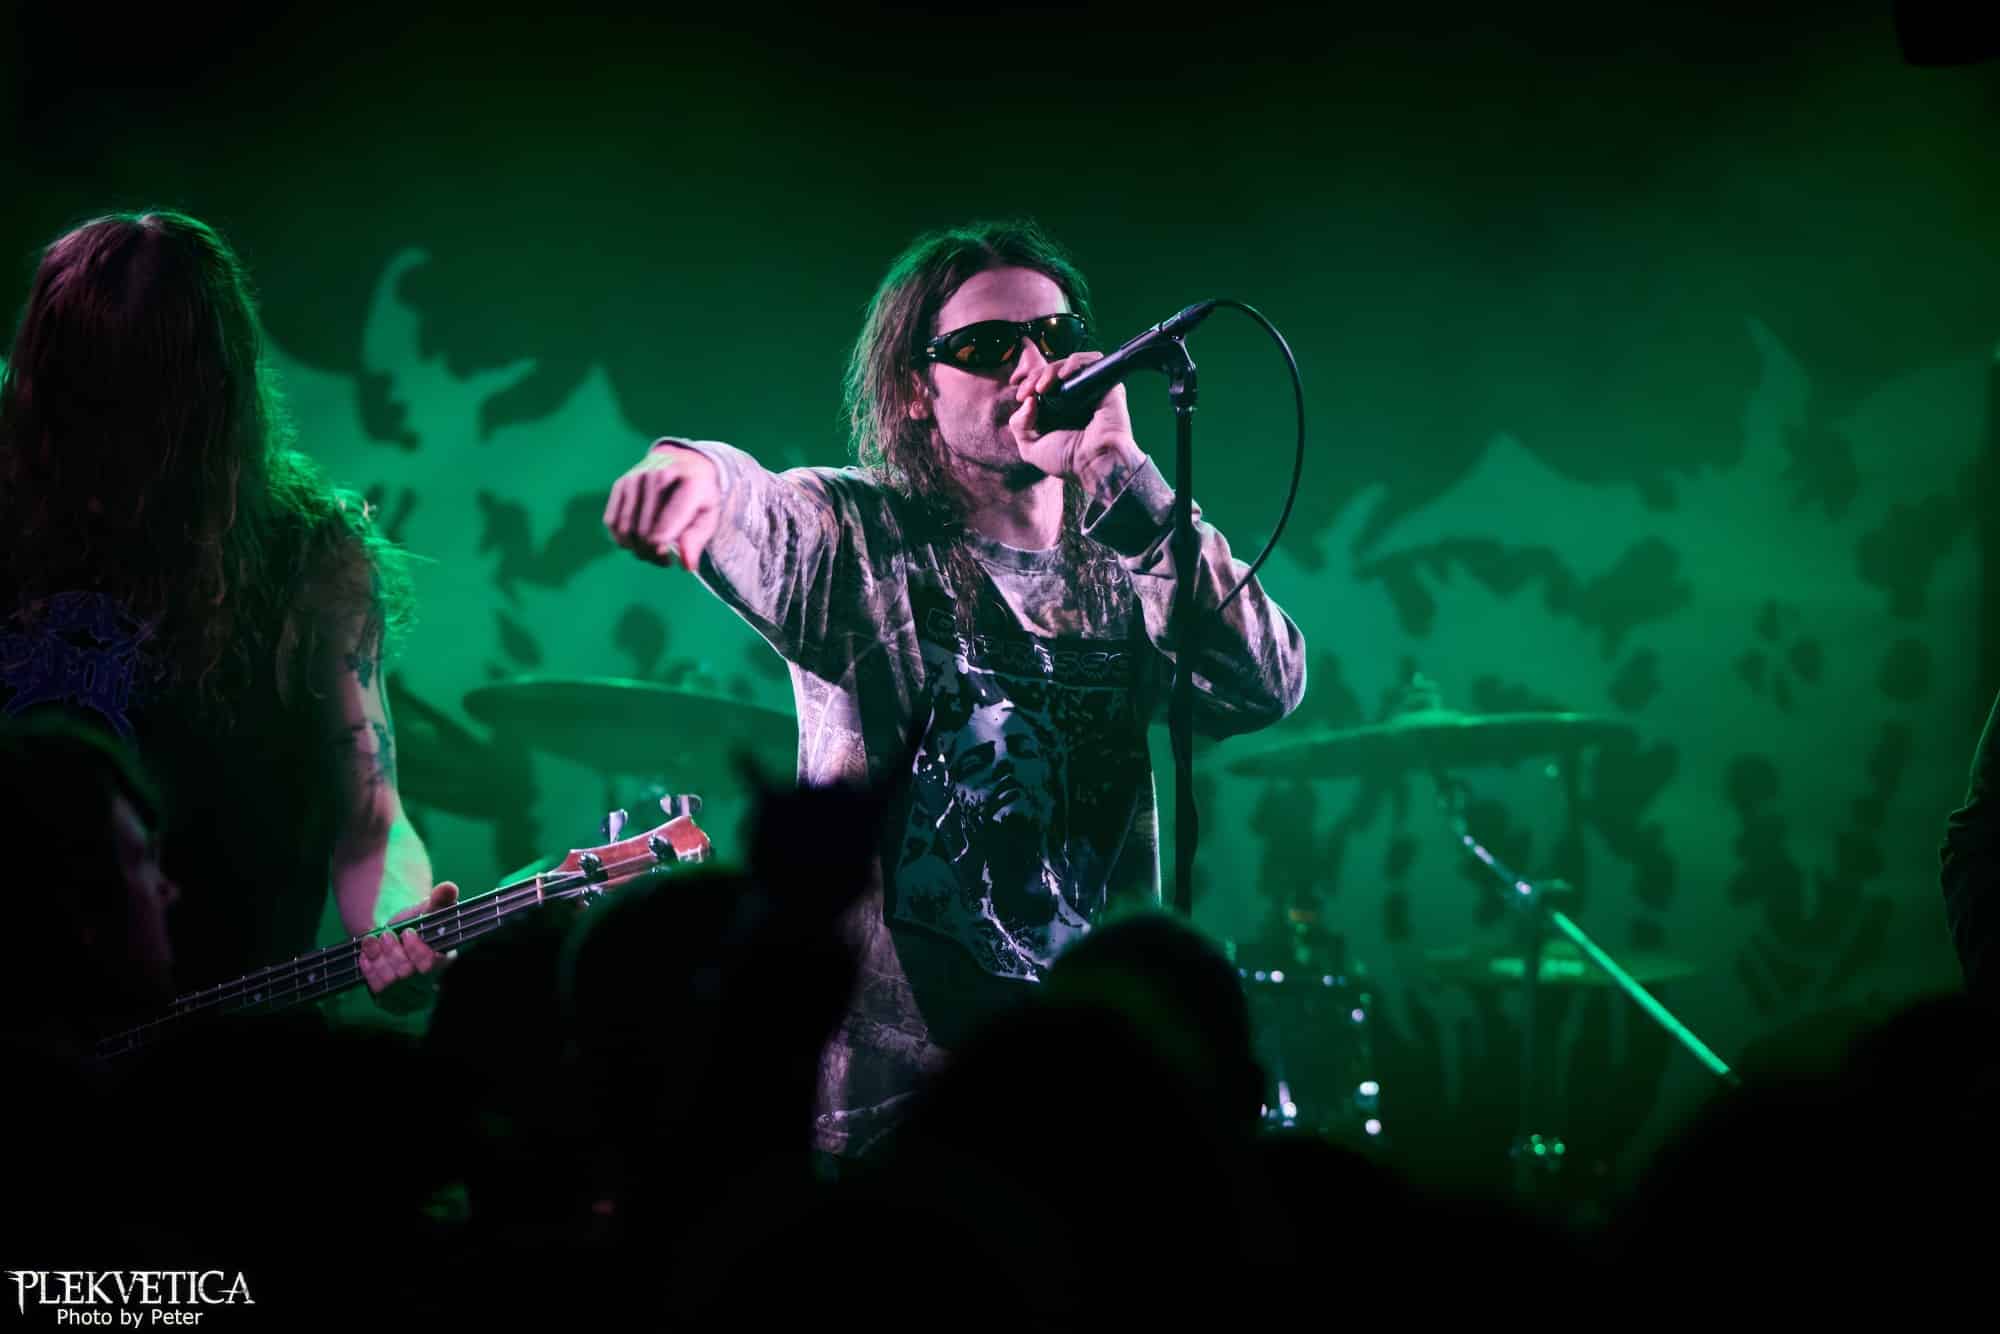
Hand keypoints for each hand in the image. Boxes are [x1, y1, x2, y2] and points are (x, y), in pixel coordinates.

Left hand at [358, 881, 457, 1013]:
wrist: (395, 941)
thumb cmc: (416, 925)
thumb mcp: (427, 910)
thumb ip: (440, 899)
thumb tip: (449, 887)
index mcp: (444, 961)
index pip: (434, 964)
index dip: (417, 950)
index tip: (407, 931)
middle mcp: (429, 984)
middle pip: (409, 974)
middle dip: (394, 952)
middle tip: (386, 934)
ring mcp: (408, 996)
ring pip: (390, 983)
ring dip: (379, 959)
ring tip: (374, 940)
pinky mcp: (390, 1001)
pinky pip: (376, 989)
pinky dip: (369, 969)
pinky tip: (367, 954)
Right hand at [603, 445, 721, 570]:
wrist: (682, 462)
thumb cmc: (698, 496)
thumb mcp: (708, 516)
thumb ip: (697, 541)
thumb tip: (686, 567)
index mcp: (690, 483)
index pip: (667, 526)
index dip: (662, 549)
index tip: (668, 558)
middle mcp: (659, 475)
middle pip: (645, 532)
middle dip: (652, 554)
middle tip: (664, 560)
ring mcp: (637, 477)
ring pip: (626, 530)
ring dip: (636, 549)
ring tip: (652, 552)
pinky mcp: (620, 483)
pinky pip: (612, 522)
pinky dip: (622, 539)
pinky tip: (636, 541)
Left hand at [1008, 350, 1143, 484]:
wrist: (1095, 465)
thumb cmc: (1068, 461)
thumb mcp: (1030, 447)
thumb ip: (1019, 424)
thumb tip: (1028, 399)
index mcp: (1058, 410)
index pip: (1041, 383)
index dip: (1028, 383)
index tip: (1020, 395)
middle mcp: (1075, 398)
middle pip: (1052, 371)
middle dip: (1035, 376)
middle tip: (1028, 390)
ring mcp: (1091, 390)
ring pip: (1070, 364)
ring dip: (1051, 369)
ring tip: (1042, 386)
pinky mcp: (1108, 385)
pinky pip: (1093, 361)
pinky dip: (1075, 362)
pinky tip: (1063, 376)